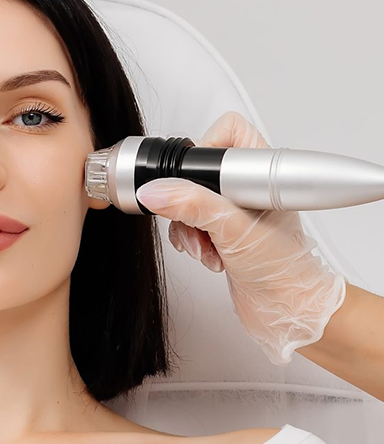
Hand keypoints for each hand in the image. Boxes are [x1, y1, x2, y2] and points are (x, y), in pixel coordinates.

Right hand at [135, 111, 347, 363]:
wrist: (287, 310)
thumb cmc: (283, 270)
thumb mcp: (233, 231)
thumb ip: (192, 205)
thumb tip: (156, 191)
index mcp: (261, 174)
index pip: (227, 132)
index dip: (204, 152)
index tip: (193, 181)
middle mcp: (248, 189)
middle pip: (199, 171)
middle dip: (189, 200)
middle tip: (197, 220)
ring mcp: (235, 212)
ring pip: (189, 201)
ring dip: (189, 227)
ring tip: (207, 246)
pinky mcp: (223, 233)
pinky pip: (189, 225)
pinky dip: (192, 242)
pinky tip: (210, 256)